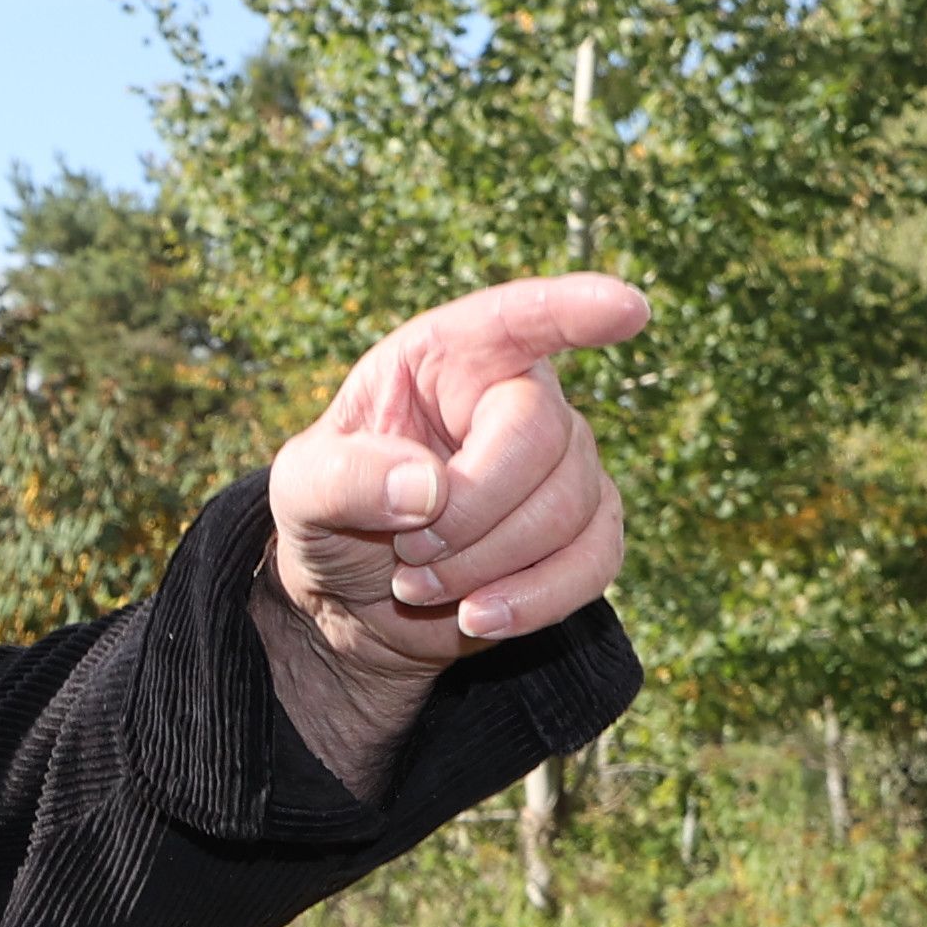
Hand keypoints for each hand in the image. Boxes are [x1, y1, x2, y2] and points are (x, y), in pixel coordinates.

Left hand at [255, 272, 644, 790]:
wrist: (351, 600)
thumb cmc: (328, 516)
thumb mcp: (299, 490)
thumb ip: (343, 478)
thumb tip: (429, 491)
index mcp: (449, 358)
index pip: (520, 318)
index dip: (575, 309)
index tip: (627, 309)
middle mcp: (519, 397)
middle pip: (542, 438)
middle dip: (469, 511)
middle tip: (406, 550)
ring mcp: (563, 464)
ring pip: (569, 507)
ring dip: (484, 564)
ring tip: (417, 583)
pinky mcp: (584, 531)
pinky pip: (596, 562)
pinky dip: (534, 600)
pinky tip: (477, 617)